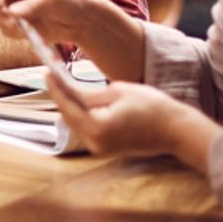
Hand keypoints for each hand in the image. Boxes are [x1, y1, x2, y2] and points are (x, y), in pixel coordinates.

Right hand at [0, 0, 107, 47]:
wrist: (80, 20)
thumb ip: (31, 5)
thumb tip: (11, 13)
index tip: (0, 9)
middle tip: (11, 23)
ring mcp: (10, 6)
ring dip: (5, 25)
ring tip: (25, 28)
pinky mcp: (13, 22)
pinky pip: (2, 29)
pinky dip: (13, 33)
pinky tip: (29, 32)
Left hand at [46, 77, 214, 166]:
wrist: (176, 130)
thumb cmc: (152, 107)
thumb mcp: (118, 91)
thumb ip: (89, 93)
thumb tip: (68, 89)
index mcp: (97, 127)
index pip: (68, 105)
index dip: (55, 87)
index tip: (46, 72)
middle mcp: (95, 142)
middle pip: (68, 116)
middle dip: (61, 96)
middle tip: (53, 75)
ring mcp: (100, 148)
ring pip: (76, 123)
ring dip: (70, 105)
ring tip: (64, 84)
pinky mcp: (105, 149)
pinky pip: (87, 129)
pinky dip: (82, 115)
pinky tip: (80, 100)